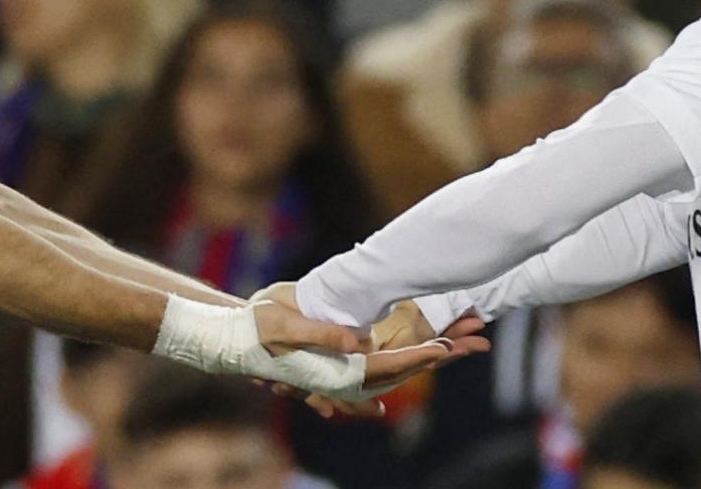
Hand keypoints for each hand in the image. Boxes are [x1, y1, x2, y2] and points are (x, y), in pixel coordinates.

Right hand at [248, 283, 488, 416]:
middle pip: (396, 371)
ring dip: (420, 359)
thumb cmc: (255, 330)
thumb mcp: (285, 325)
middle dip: (430, 358)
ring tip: (458, 347)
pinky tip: (426, 352)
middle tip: (467, 344)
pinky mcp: (335, 365)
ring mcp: (339, 373)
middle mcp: (342, 376)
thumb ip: (322, 335)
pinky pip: (374, 368)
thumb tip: (361, 341)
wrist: (233, 339)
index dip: (417, 357)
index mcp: (334, 370)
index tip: (445, 349)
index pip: (386, 366)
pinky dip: (398, 362)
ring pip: (389, 371)